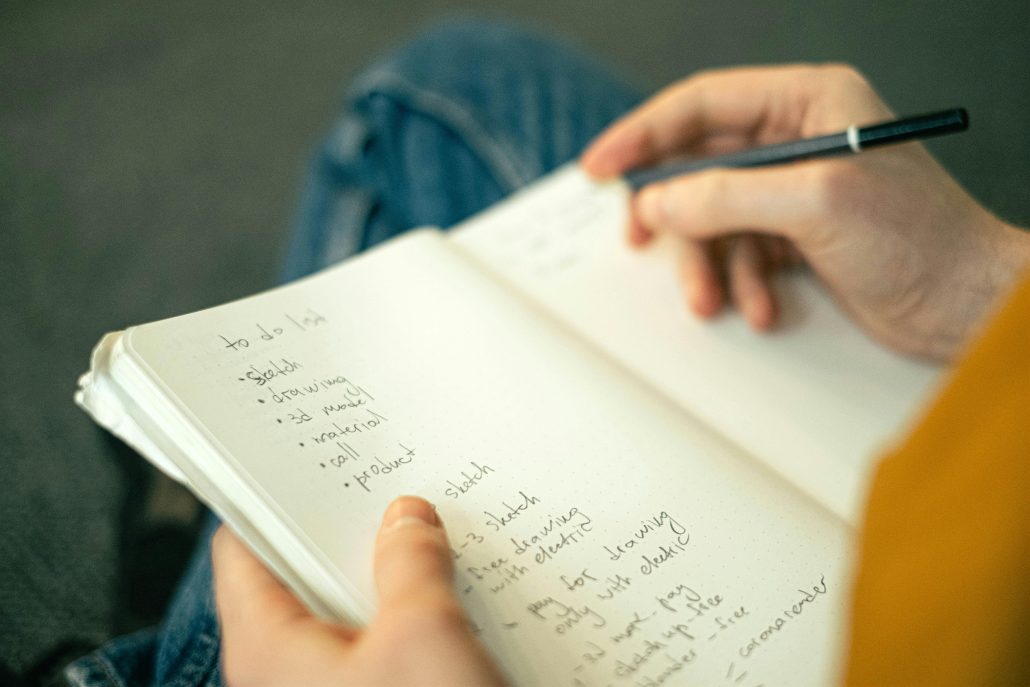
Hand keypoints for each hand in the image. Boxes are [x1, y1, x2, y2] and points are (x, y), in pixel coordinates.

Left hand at [212, 496, 506, 686]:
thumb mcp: (424, 635)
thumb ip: (411, 563)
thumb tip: (407, 517)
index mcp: (266, 646)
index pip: (240, 548)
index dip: (267, 495)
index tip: (300, 455)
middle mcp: (282, 672)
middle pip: (299, 577)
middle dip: (347, 532)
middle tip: (387, 486)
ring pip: (346, 614)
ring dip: (387, 575)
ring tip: (428, 532)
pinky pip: (378, 648)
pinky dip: (407, 616)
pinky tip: (450, 597)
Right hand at [581, 64, 1029, 360]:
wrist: (964, 305)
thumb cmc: (919, 238)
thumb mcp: (814, 204)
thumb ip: (726, 195)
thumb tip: (658, 201)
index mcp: (807, 102)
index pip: (702, 104)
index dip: (643, 134)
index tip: (601, 167)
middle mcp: (797, 140)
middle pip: (700, 164)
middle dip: (674, 212)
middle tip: (638, 238)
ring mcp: (795, 190)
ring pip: (715, 218)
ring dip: (708, 264)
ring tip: (712, 299)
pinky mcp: (798, 236)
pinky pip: (741, 254)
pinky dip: (741, 284)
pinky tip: (761, 307)